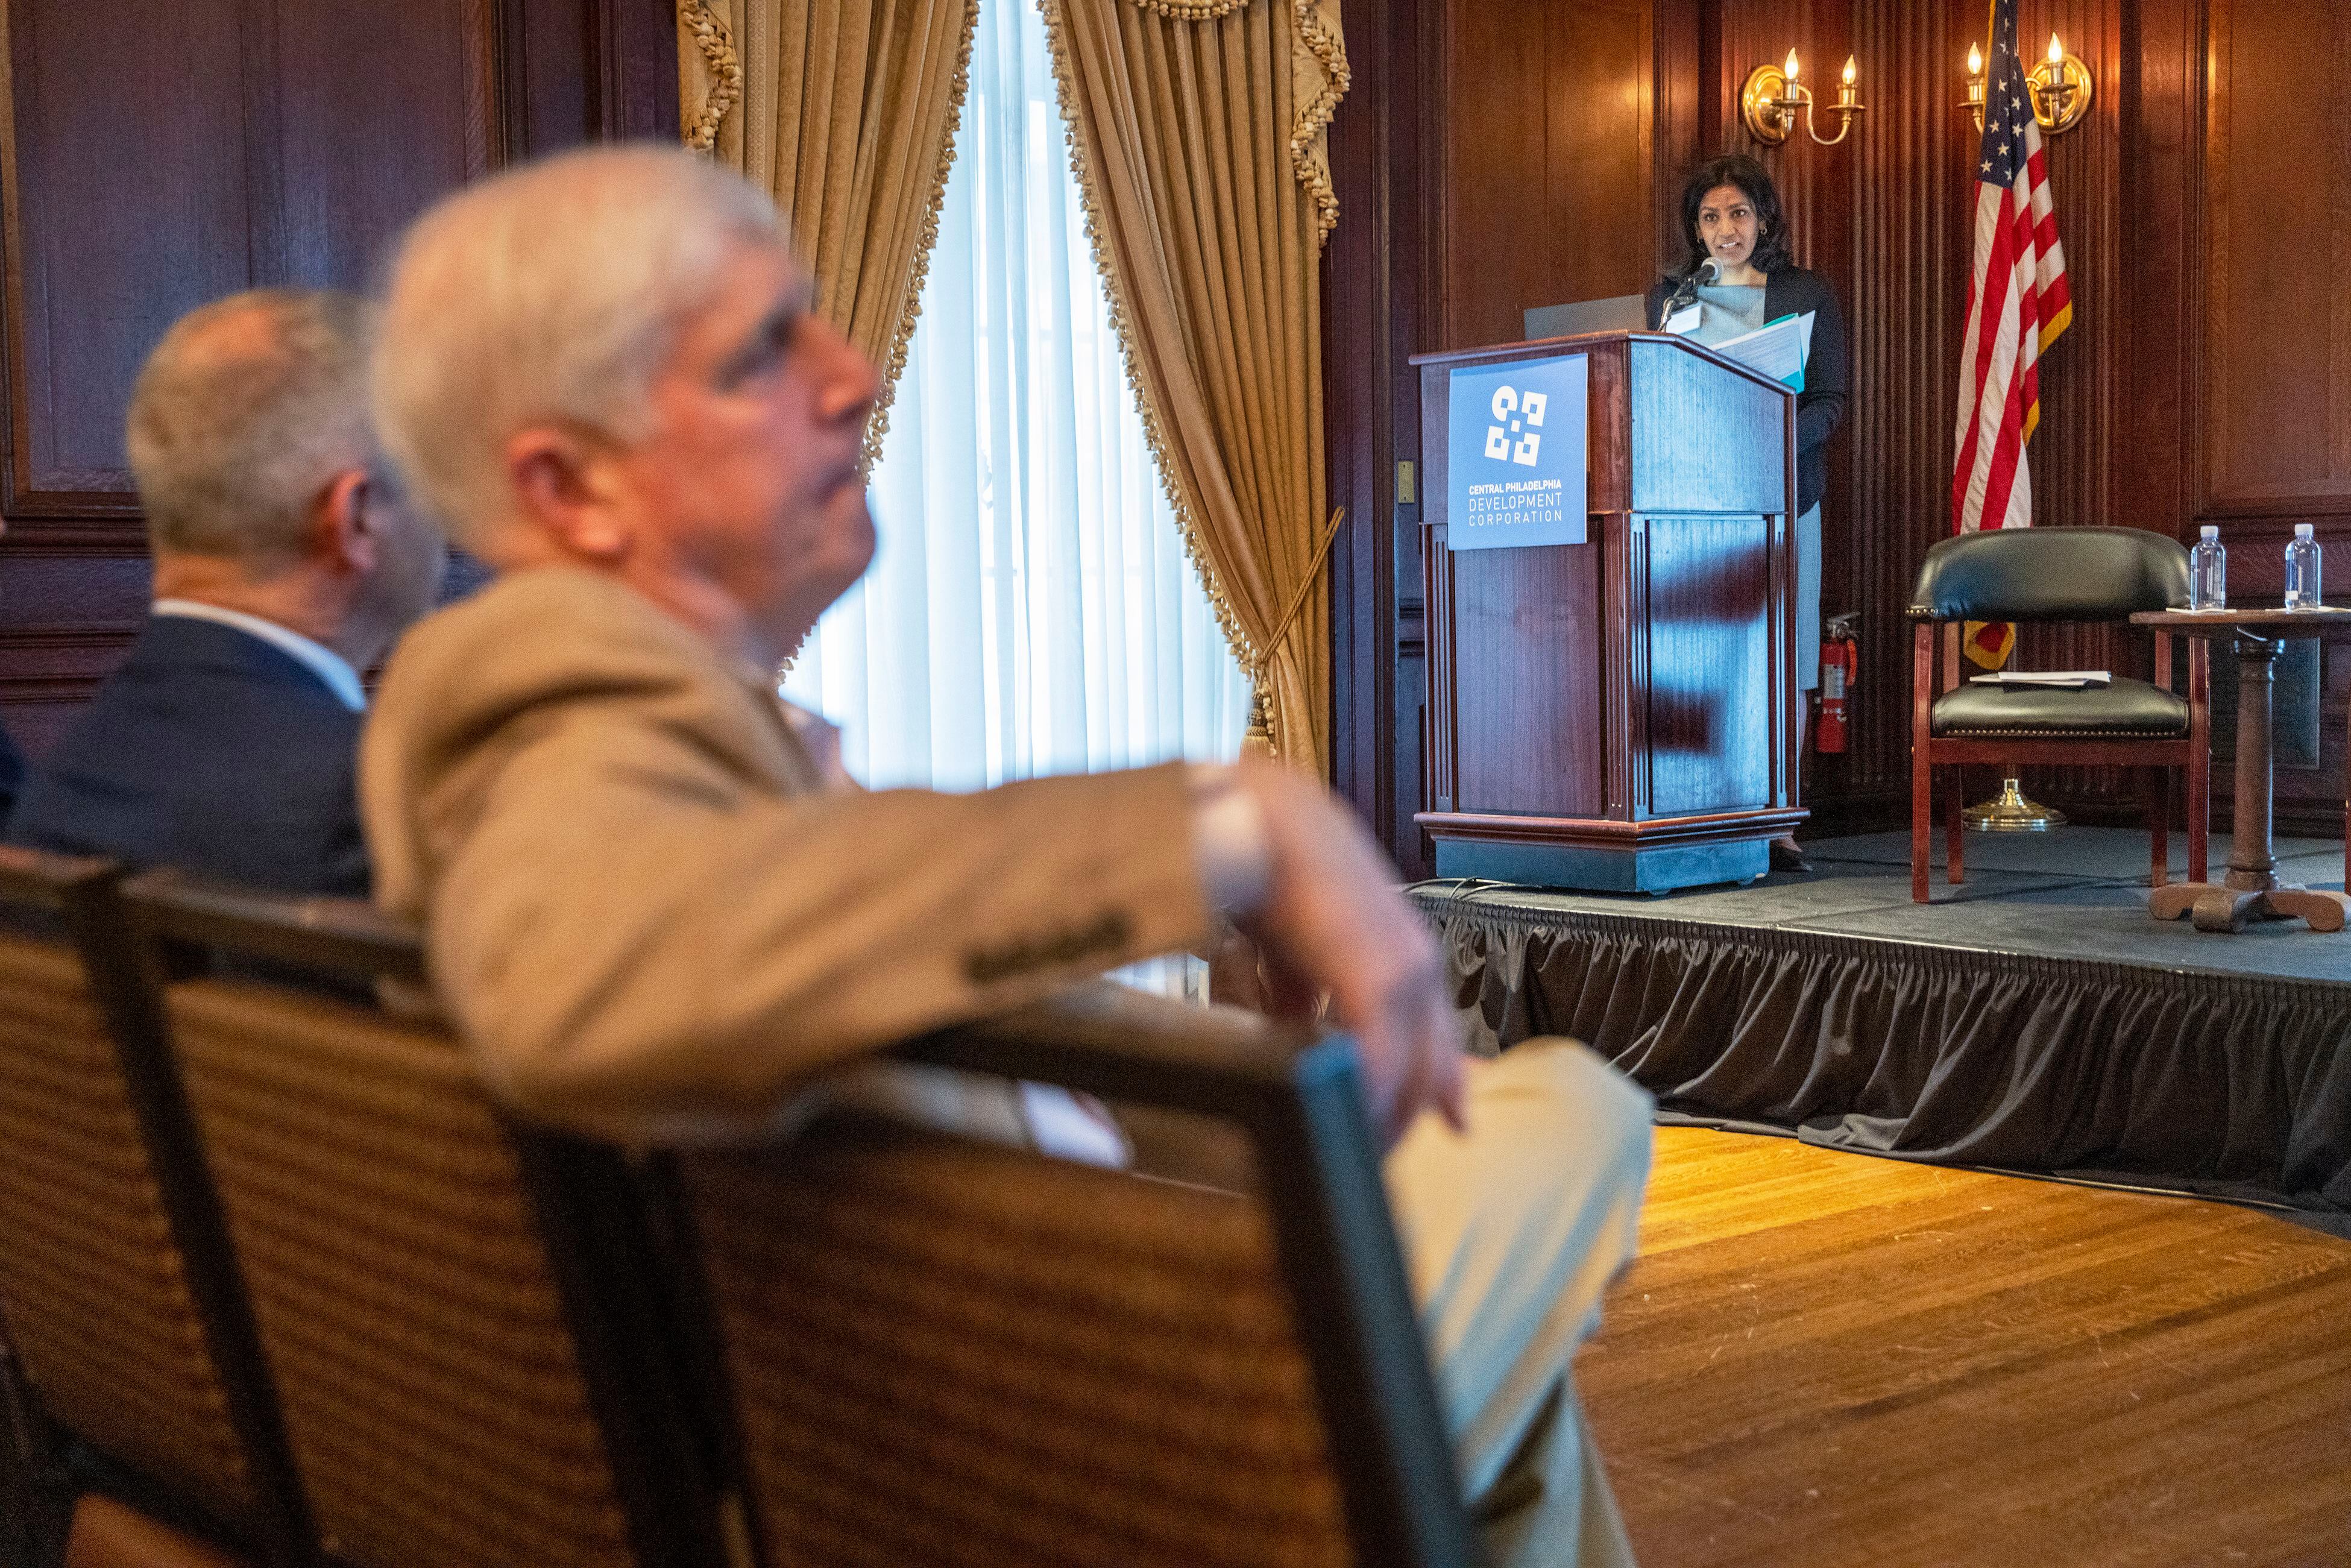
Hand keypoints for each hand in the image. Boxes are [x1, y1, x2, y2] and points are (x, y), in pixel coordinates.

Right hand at [1224, 760, 1465, 1148]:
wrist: (1262, 816)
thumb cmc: (1275, 871)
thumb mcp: (1294, 945)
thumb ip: (1303, 990)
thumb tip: (1296, 1030)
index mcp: (1401, 950)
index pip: (1433, 1031)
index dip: (1440, 1081)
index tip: (1448, 1124)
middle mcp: (1415, 958)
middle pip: (1428, 1056)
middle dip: (1411, 1109)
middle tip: (1381, 1155)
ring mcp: (1403, 963)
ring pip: (1411, 1059)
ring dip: (1389, 1108)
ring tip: (1363, 1147)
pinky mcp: (1377, 969)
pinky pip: (1382, 1049)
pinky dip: (1372, 1086)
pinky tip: (1356, 1112)